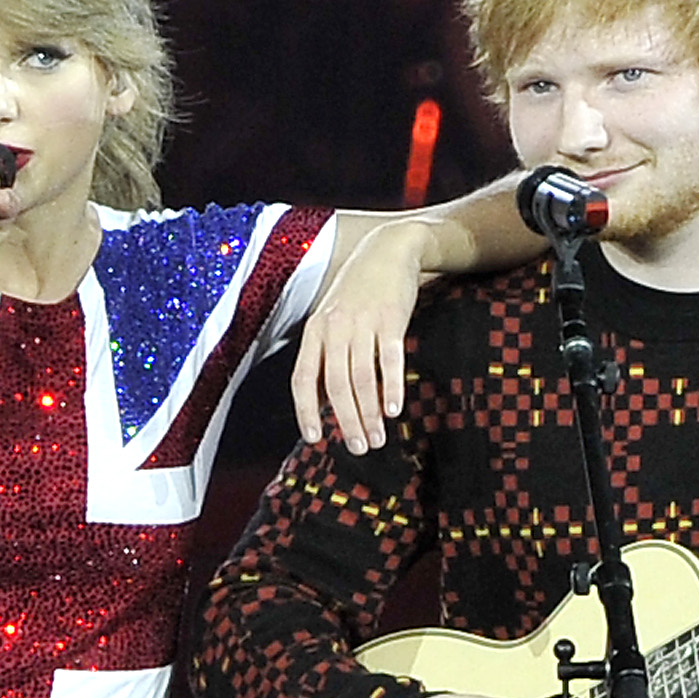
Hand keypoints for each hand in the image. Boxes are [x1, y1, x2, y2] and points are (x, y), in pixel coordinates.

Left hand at [291, 220, 431, 453]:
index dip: (306, 411)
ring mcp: (363, 323)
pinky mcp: (391, 319)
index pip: (303, 378)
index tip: (315, 439)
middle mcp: (334, 328)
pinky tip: (395, 410)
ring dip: (370, 413)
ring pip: (362, 378)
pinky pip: (390, 359)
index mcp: (315, 332)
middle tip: (357, 448)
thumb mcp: (332, 319)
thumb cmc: (358, 293)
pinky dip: (391, 387)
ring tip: (378, 439)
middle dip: (347, 421)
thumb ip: (325, 357)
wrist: (388, 249)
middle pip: (336, 385)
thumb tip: (323, 405)